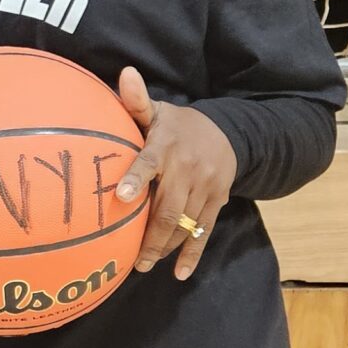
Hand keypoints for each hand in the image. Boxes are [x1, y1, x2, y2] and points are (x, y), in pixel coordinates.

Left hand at [114, 68, 236, 279]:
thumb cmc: (177, 126)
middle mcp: (188, 168)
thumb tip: (124, 74)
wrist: (228, 133)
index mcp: (166, 145)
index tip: (119, 196)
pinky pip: (203, 231)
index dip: (135, 178)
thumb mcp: (158, 111)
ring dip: (164, 247)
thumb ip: (136, 101)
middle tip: (131, 258)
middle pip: (167, 207)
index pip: (148, 162)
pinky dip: (192, 254)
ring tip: (144, 264)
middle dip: (149, 235)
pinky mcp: (217, 201)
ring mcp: (206, 187)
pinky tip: (180, 273)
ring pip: (184, 223)